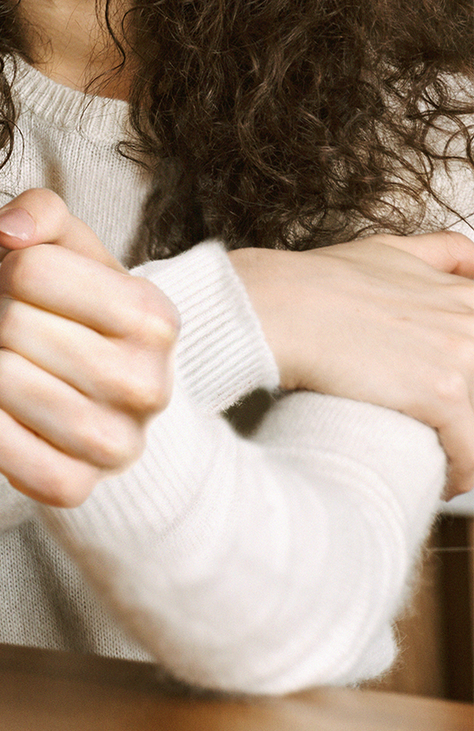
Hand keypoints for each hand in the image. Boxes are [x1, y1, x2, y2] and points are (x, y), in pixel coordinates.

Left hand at [0, 189, 179, 507]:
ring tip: (20, 368)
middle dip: (2, 319)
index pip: (28, 269)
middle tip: (24, 333)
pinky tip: (6, 410)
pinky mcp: (71, 487)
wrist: (119, 404)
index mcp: (152, 316)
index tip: (30, 288)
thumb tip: (6, 229)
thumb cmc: (87, 316)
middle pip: (8, 324)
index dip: (13, 272)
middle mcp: (145, 385)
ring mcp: (113, 445)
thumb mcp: (78, 253)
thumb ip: (44, 213)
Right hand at [230, 232, 473, 496]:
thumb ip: (439, 252)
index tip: (448, 395)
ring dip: (465, 448)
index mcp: (464, 295)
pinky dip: (460, 474)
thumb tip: (471, 259)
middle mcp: (471, 320)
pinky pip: (472, 454)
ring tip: (440, 462)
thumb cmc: (315, 282)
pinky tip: (440, 480)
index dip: (464, 376)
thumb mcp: (385, 251)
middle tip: (439, 427)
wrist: (275, 305)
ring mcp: (462, 356)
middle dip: (464, 413)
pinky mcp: (444, 393)